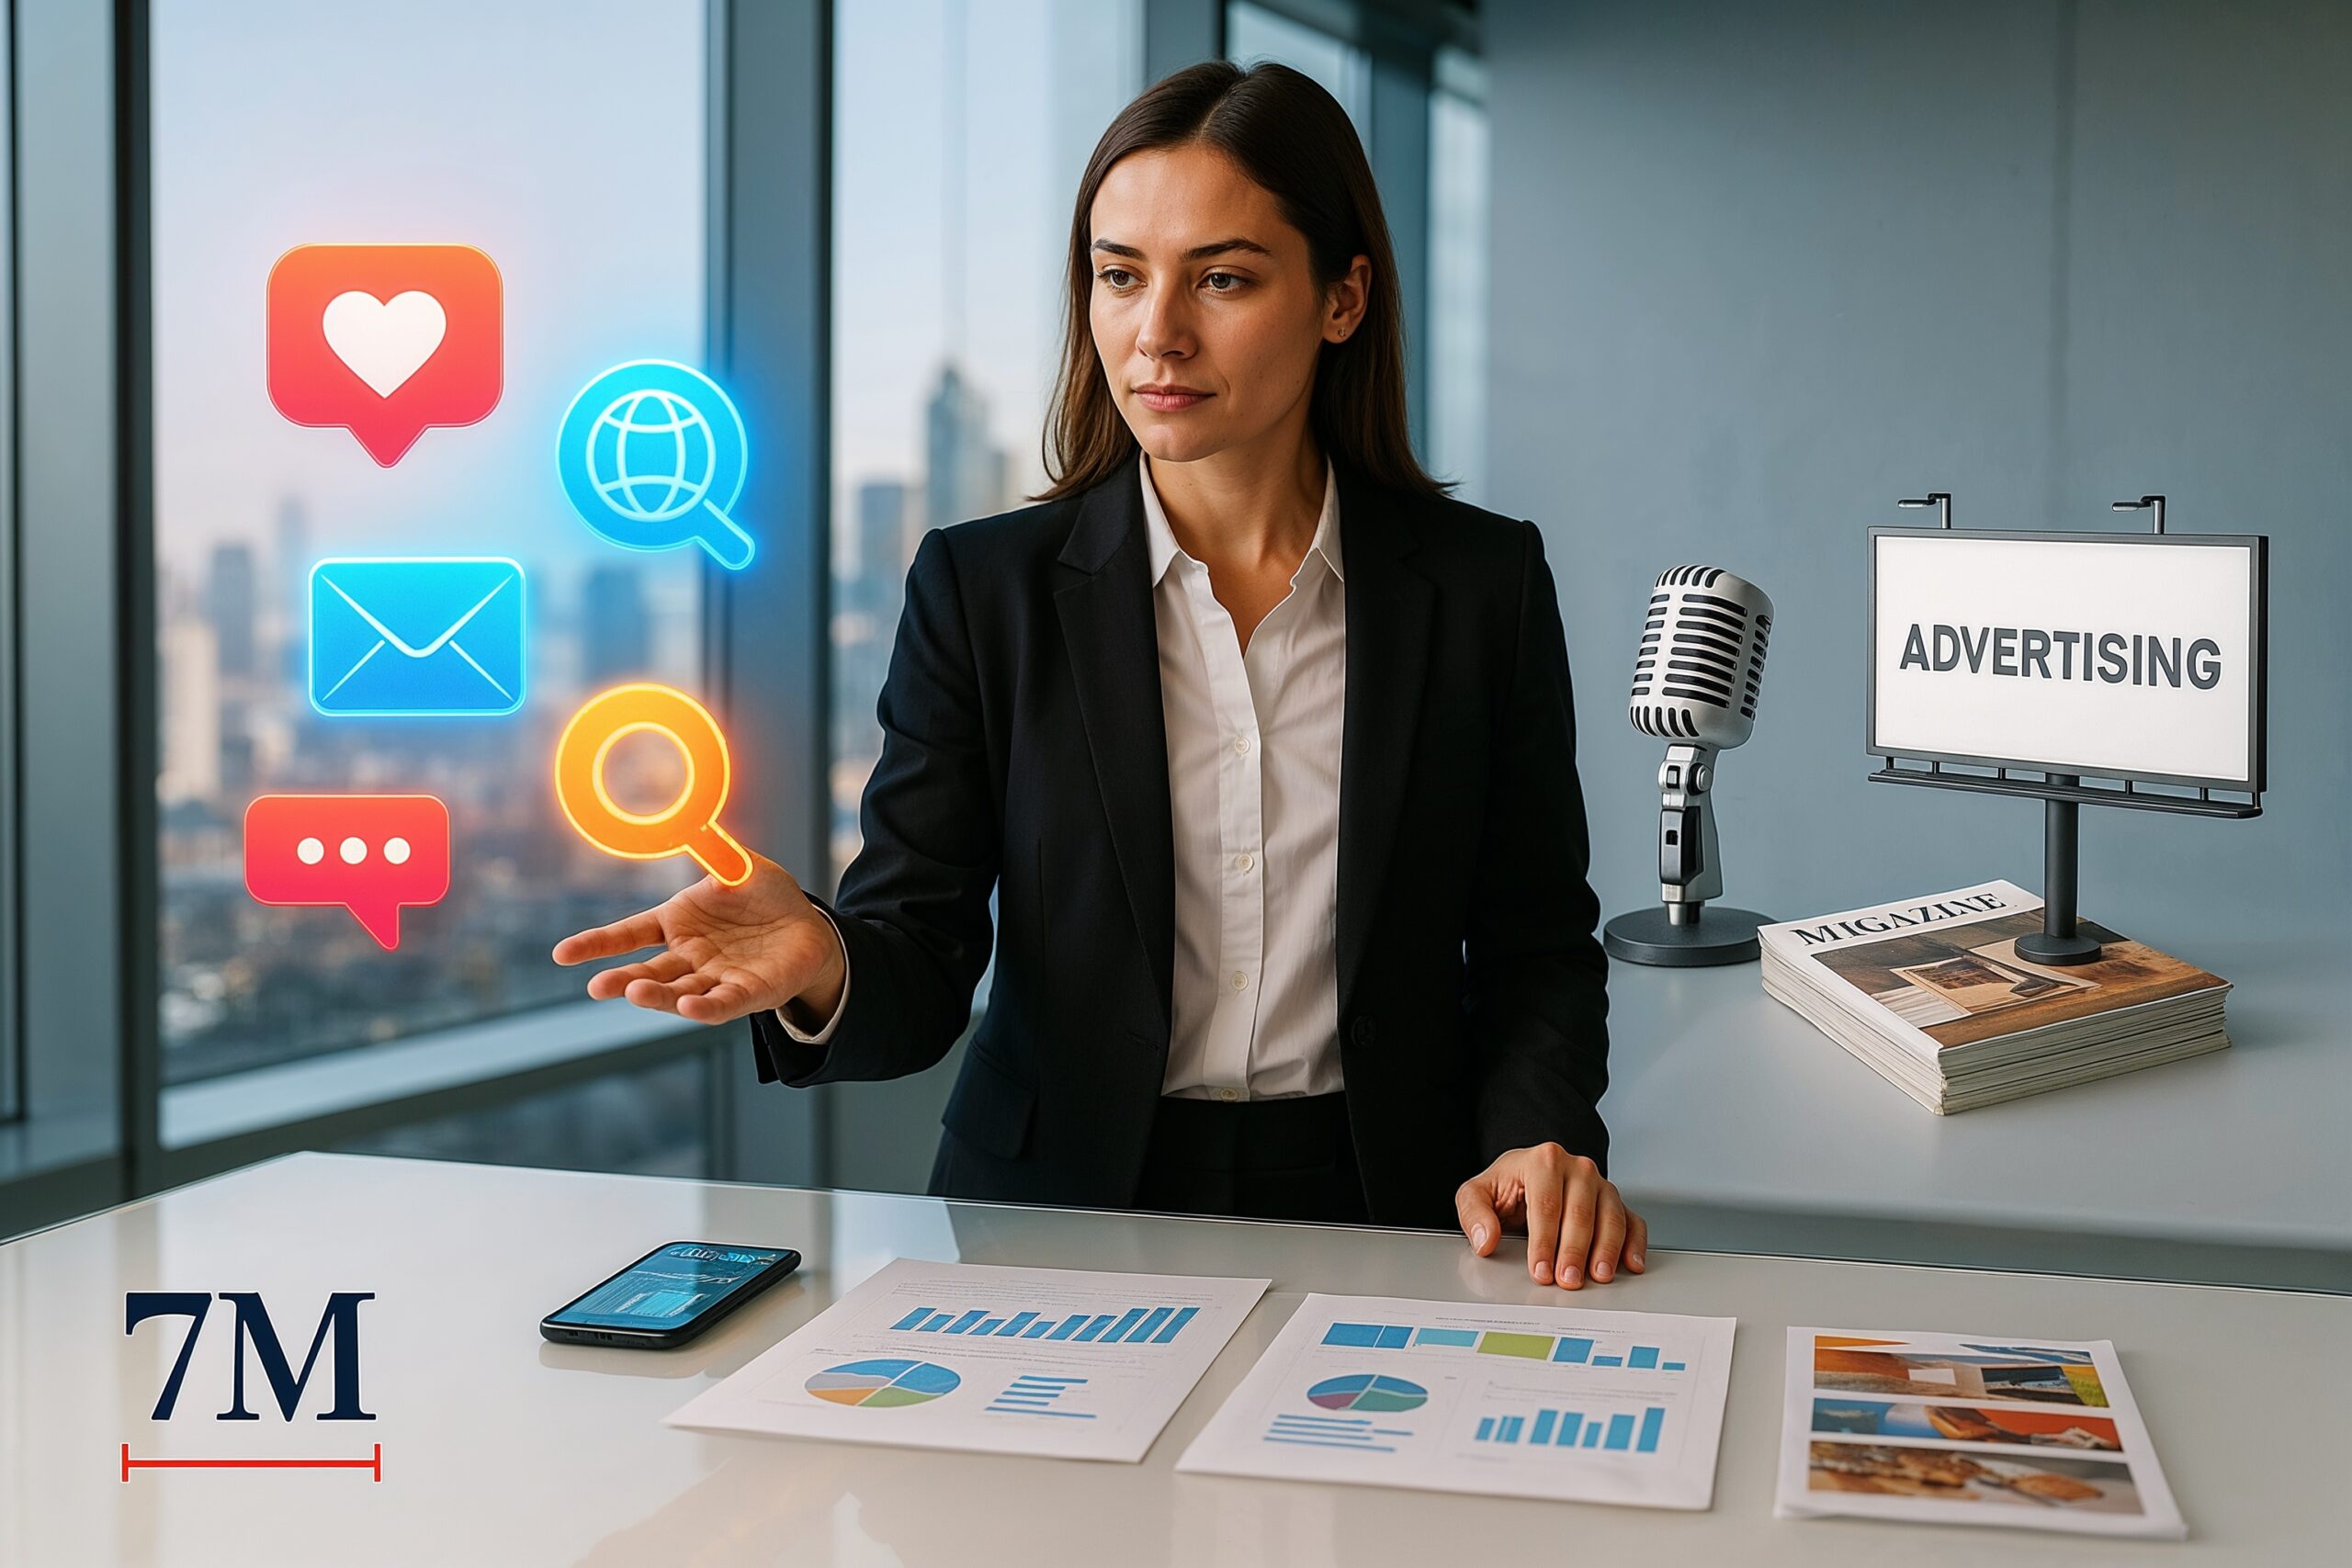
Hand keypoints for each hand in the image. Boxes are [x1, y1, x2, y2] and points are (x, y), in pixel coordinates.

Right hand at [550, 851, 845, 1027]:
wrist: (809, 929)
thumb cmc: (769, 897)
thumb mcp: (744, 867)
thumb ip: (719, 853)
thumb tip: (696, 826)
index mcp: (677, 923)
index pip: (630, 934)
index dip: (597, 943)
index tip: (562, 954)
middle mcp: (688, 955)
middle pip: (648, 971)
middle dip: (622, 979)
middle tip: (597, 985)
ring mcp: (714, 978)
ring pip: (678, 991)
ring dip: (657, 996)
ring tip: (635, 993)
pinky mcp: (745, 994)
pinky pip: (721, 1004)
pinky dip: (704, 1008)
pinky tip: (689, 1007)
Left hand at [1456, 1143, 1646, 1289]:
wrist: (1528, 1176)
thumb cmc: (1507, 1186)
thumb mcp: (1477, 1194)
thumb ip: (1474, 1214)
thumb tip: (1485, 1241)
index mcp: (1544, 1160)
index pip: (1546, 1205)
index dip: (1544, 1242)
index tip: (1541, 1271)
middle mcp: (1577, 1168)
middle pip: (1580, 1213)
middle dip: (1574, 1251)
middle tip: (1568, 1280)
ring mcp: (1600, 1184)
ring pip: (1610, 1217)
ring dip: (1606, 1250)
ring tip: (1598, 1276)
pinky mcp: (1615, 1201)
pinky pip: (1632, 1221)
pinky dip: (1634, 1243)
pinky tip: (1631, 1264)